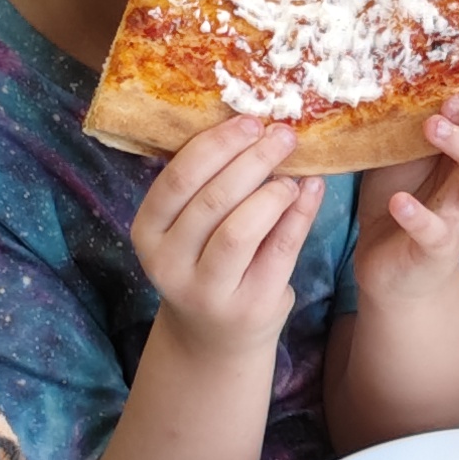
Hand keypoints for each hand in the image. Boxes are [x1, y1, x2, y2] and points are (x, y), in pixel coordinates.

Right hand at [131, 116, 320, 362]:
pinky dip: (299, 215)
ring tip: (293, 174)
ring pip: (240, 230)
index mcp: (147, 232)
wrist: (215, 338)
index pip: (177, 179)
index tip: (249, 121)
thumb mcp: (188, 229)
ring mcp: (207, 291)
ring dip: (273, 192)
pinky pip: (278, 251)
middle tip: (282, 135)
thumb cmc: (206, 264)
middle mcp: (168, 264)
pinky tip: (311, 190)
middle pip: (211, 200)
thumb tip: (255, 127)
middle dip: (252, 160)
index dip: (216, 145)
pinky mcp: (249, 306)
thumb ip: (208, 185)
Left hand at [351, 88, 458, 301]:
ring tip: (432, 128)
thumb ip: (430, 109)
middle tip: (451, 105)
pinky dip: (420, 216)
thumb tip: (419, 58)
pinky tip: (400, 202)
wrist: (386, 259)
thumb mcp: (417, 141)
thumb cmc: (407, 189)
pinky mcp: (435, 248)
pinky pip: (438, 233)